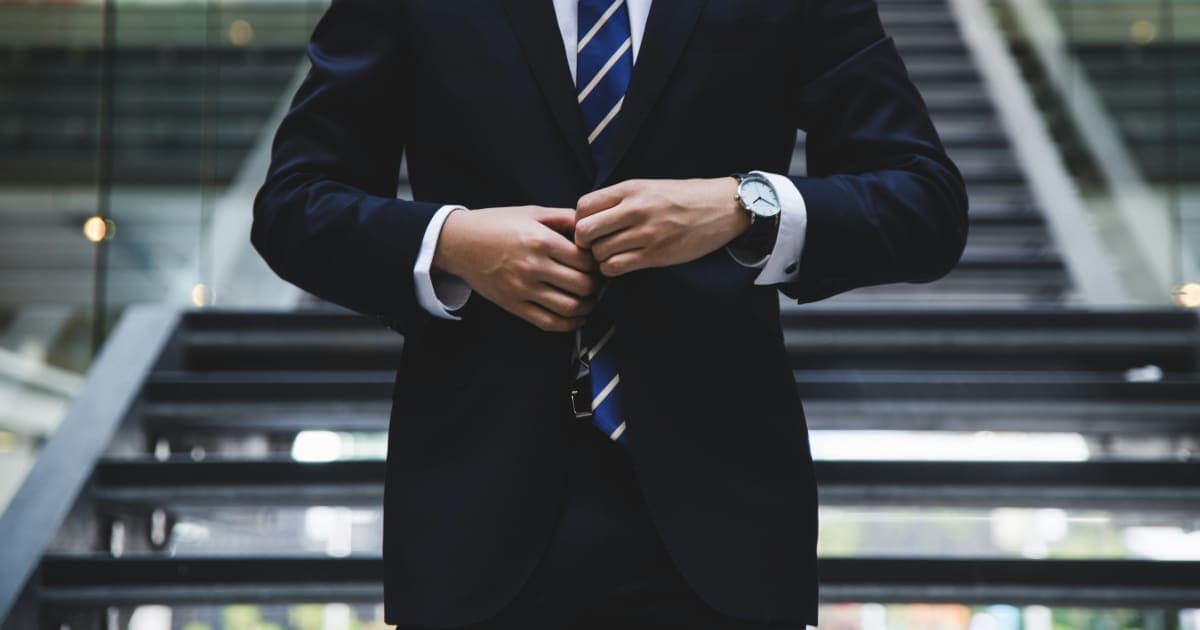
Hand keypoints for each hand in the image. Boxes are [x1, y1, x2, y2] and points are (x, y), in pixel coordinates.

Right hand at [433, 206, 600, 331]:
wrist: (459, 243)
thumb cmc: (496, 224)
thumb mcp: (531, 212)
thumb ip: (564, 218)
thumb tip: (591, 226)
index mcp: (541, 240)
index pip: (585, 260)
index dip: (598, 263)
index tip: (598, 263)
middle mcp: (533, 266)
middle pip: (583, 285)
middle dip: (596, 286)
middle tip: (597, 282)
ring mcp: (523, 289)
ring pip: (569, 307)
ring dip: (587, 307)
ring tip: (590, 300)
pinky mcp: (513, 305)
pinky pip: (548, 322)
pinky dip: (569, 325)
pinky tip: (576, 318)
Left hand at [574, 178, 749, 276]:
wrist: (722, 207)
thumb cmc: (683, 198)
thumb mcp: (649, 187)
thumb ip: (620, 200)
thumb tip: (588, 218)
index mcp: (630, 189)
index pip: (583, 206)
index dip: (579, 221)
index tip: (590, 228)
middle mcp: (635, 209)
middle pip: (584, 231)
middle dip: (584, 243)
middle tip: (595, 246)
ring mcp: (645, 233)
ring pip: (599, 253)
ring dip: (600, 259)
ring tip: (612, 255)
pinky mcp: (656, 254)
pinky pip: (616, 267)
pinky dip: (612, 269)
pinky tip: (622, 264)